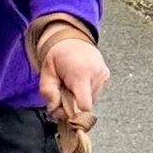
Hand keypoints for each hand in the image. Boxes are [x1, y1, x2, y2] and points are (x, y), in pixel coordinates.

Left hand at [34, 22, 108, 147]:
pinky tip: (78, 81)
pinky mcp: (106, 76)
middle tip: (62, 94)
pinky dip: (86, 92)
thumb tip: (54, 110)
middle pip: (86, 105)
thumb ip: (48, 92)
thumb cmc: (56, 55)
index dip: (74, 115)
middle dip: (72, 106)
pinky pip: (95, 93)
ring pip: (91, 101)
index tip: (64, 114)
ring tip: (71, 85)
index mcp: (80, 73)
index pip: (84, 106)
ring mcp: (103, 75)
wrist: (72, 37)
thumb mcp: (46, 71)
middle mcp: (96, 74)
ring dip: (79, 99)